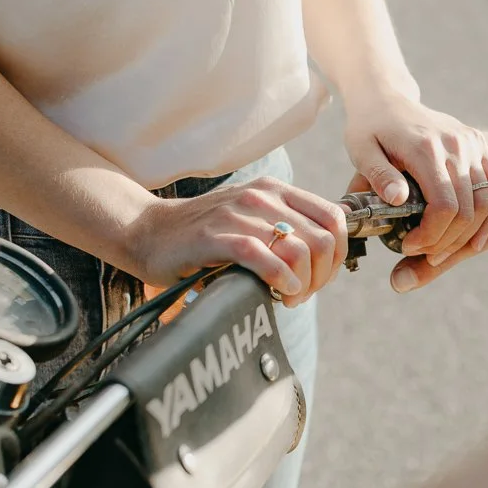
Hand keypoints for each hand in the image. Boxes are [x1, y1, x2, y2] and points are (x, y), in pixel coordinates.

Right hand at [127, 177, 347, 307]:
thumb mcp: (251, 220)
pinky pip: (263, 257)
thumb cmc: (203, 235)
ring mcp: (238, 214)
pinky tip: (279, 291)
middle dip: (322, 276)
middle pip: (323, 239)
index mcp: (275, 190)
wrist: (148, 232)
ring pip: (299, 250)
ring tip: (288, 297)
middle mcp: (261, 197)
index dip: (339, 254)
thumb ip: (286, 229)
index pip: (335, 217)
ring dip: (303, 284)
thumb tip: (327, 255)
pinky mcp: (215, 237)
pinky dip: (280, 279)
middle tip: (302, 293)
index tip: (322, 277)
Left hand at [343, 98, 487, 264]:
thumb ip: (378, 177)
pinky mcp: (479, 145)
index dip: (431, 235)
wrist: (387, 99)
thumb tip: (398, 200)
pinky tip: (475, 240)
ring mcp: (472, 144)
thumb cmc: (369, 129)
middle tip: (424, 255)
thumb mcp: (362, 151)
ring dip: (468, 235)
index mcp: (426, 148)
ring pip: (485, 202)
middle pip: (467, 209)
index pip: (443, 205)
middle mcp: (456, 144)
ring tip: (444, 251)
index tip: (408, 246)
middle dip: (447, 242)